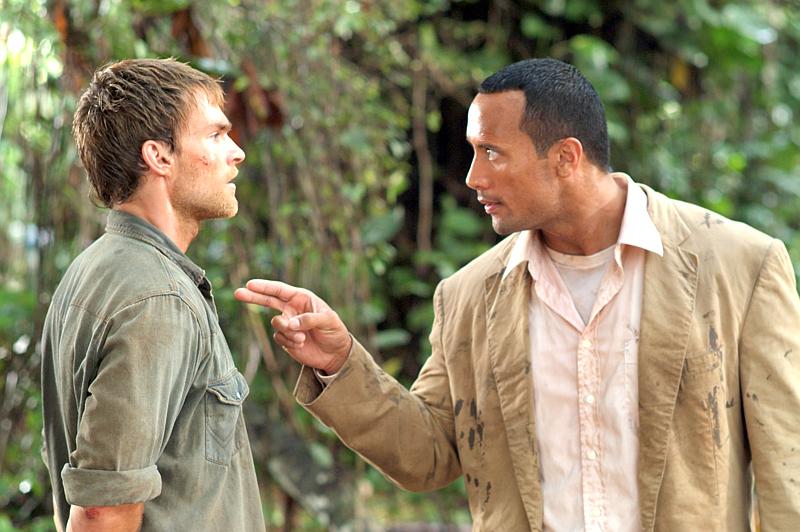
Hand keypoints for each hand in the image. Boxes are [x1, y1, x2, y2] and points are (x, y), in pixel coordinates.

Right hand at [234, 280, 351, 373]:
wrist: (335, 353)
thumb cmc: (335, 330)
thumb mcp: (328, 320)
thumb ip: (310, 319)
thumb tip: (291, 323)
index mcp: (301, 299)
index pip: (280, 290)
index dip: (265, 287)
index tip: (250, 284)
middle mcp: (292, 309)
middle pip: (267, 301)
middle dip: (253, 297)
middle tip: (238, 293)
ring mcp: (288, 324)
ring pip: (276, 324)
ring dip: (287, 331)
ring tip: (302, 337)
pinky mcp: (286, 339)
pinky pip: (279, 338)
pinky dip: (289, 341)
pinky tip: (301, 343)